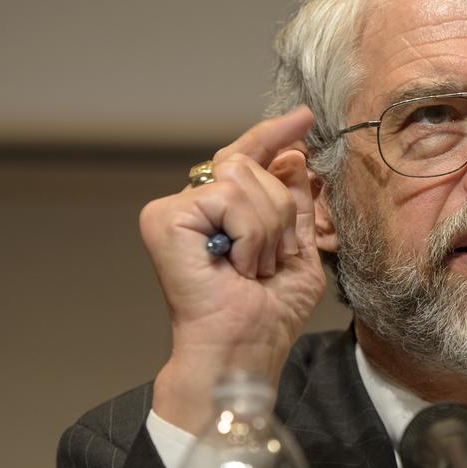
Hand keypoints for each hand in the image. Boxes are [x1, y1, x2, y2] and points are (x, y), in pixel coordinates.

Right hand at [139, 107, 328, 431]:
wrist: (243, 348)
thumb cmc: (267, 314)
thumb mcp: (297, 251)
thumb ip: (293, 203)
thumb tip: (292, 154)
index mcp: (222, 213)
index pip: (247, 158)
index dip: (273, 136)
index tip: (302, 118)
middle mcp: (193, 205)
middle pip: (252, 165)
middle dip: (278, 213)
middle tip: (269, 262)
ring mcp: (173, 209)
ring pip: (244, 178)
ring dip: (267, 231)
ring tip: (252, 269)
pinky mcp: (163, 217)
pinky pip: (229, 197)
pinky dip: (249, 235)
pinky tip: (237, 266)